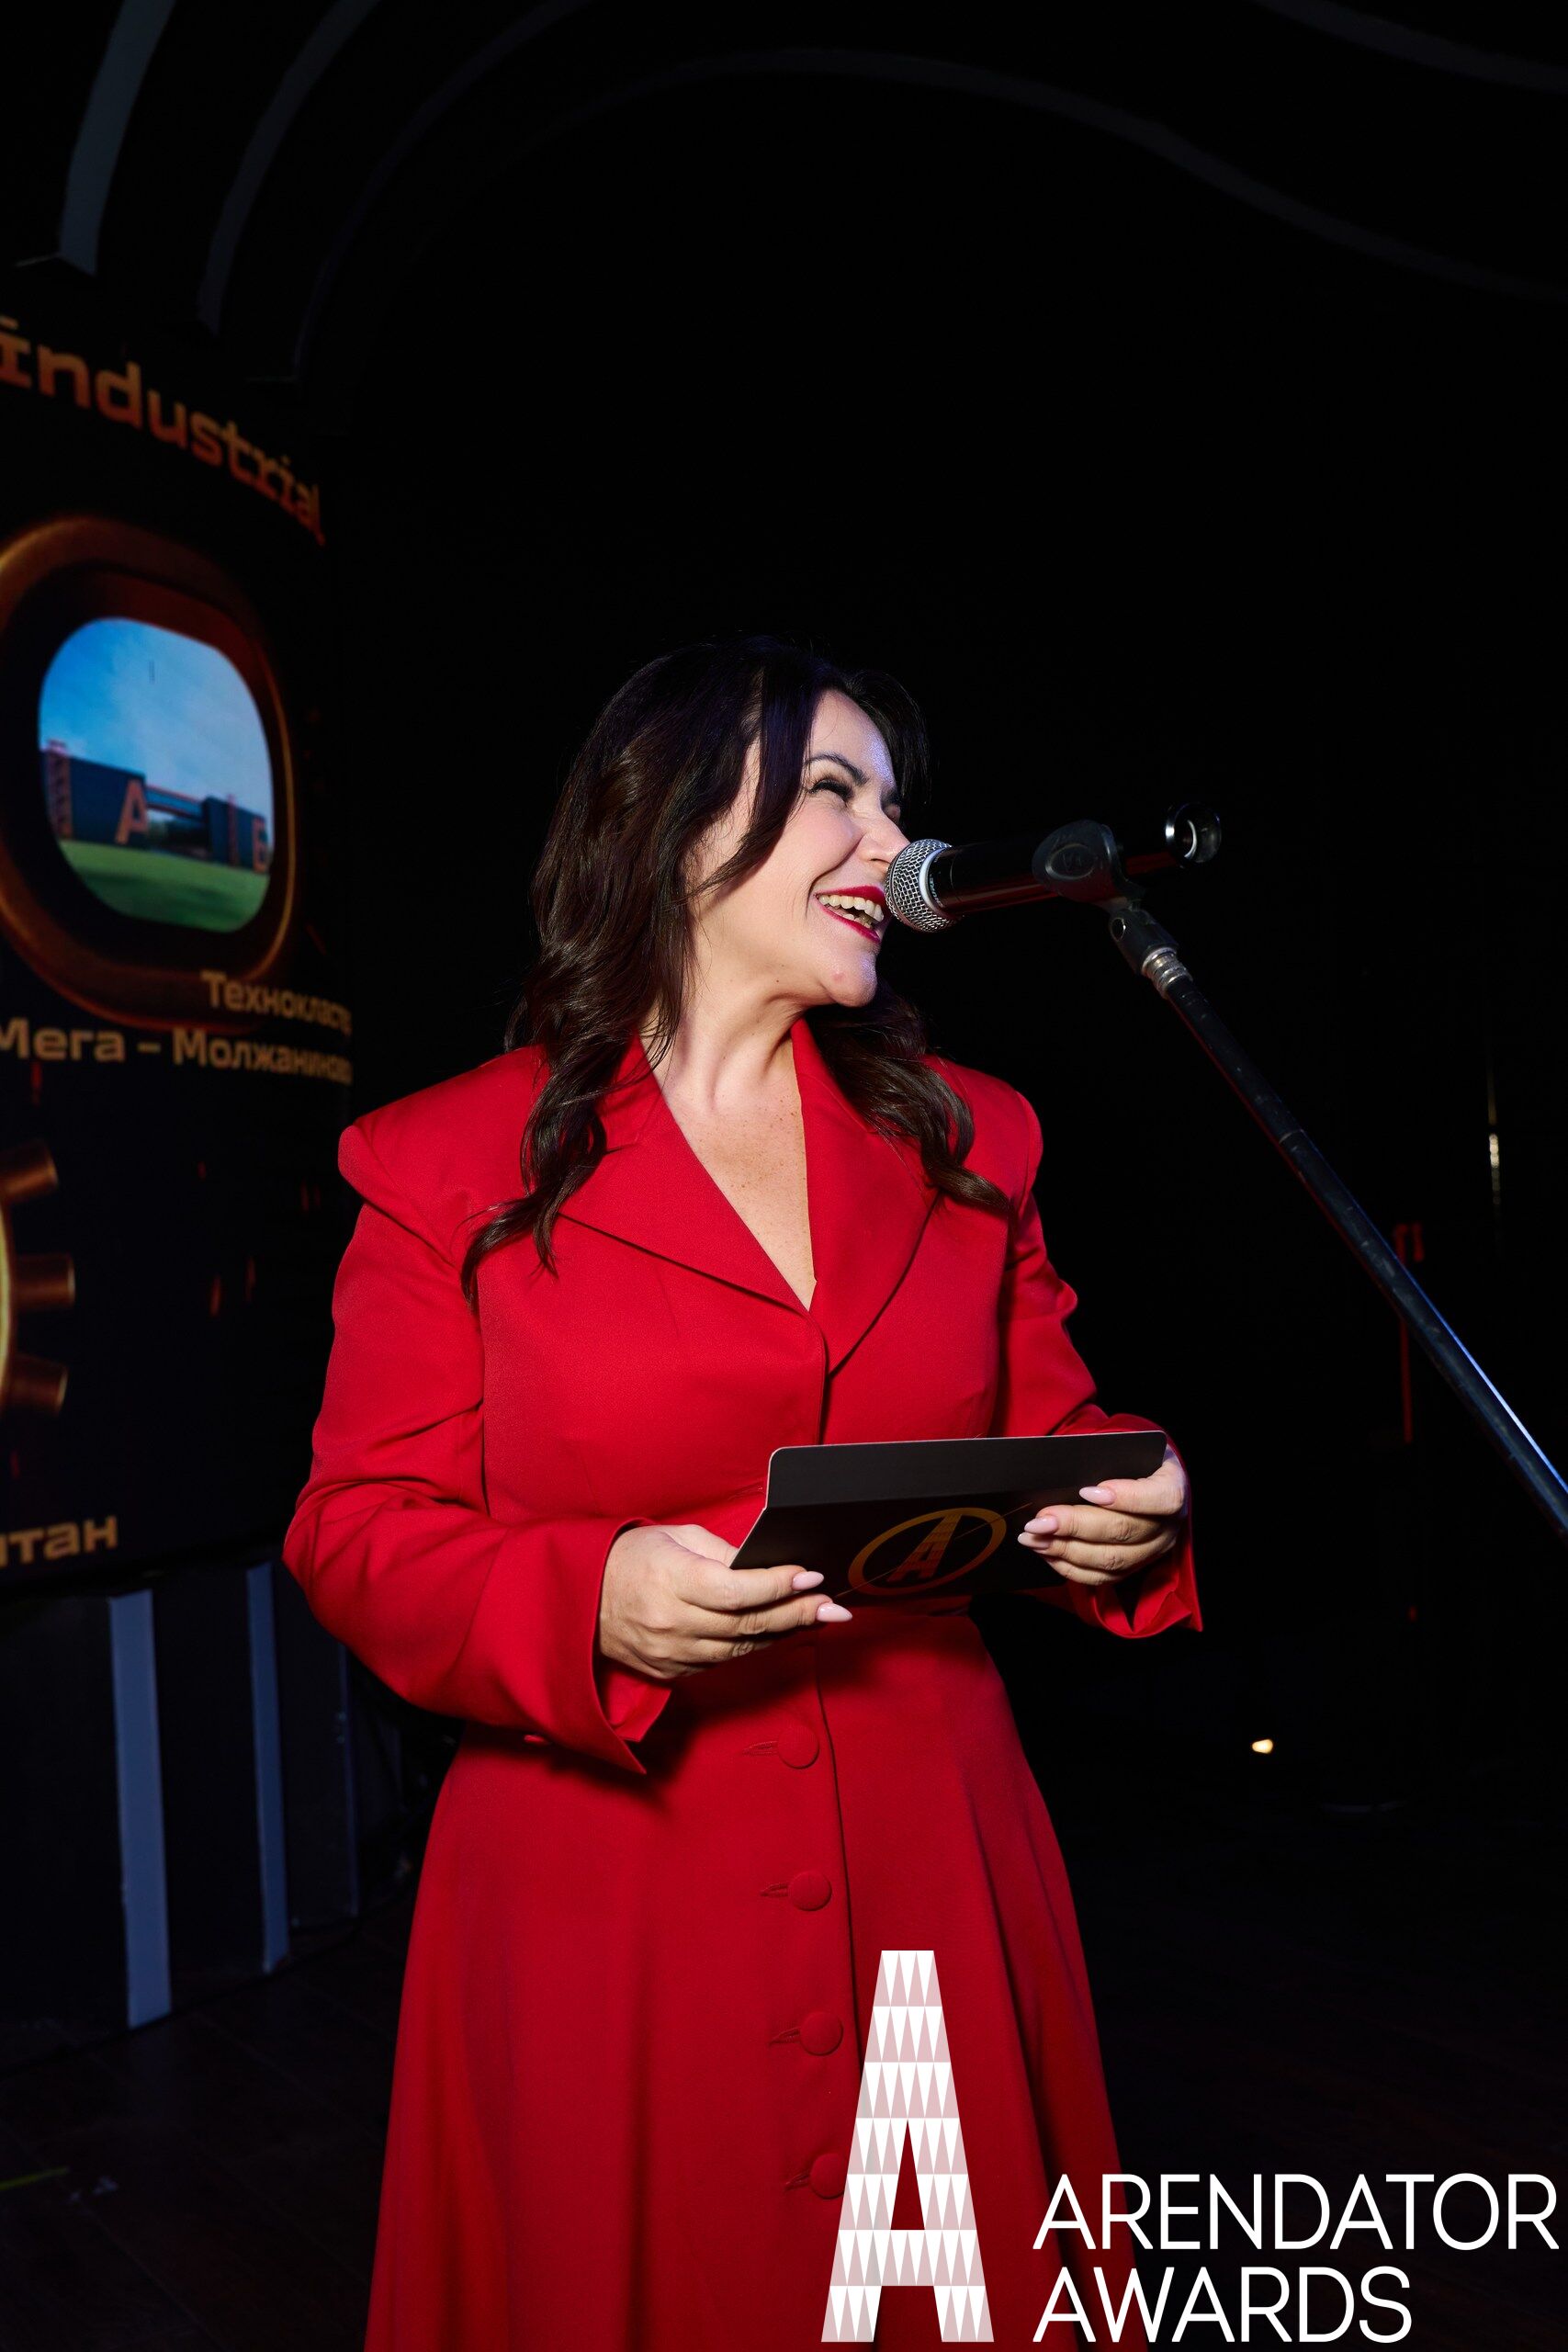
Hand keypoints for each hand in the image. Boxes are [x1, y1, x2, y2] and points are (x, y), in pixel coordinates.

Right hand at [598, 1522, 851, 1683]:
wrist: (579, 1601)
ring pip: (741, 1648)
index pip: (738, 1591)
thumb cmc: (628, 1558)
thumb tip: (765, 1567)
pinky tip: (777, 1633)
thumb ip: (722, 1554)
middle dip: (797, 1614)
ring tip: (817, 1619)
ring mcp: (671, 1653)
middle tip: (833, 1606)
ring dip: (782, 1633)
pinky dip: (752, 1646)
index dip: (779, 1586)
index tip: (811, 1576)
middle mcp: (672, 1623)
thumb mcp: (674, 1538)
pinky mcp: (671, 1672)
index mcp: (672, 1581)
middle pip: (748, 1623)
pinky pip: (723, 1661)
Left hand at [1015, 1444, 1188, 1588]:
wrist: (1145, 1479)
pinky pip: (1101, 1577)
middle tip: (1039, 1520)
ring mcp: (1152, 1551)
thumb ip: (1105, 1456)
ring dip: (1066, 1549)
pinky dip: (1069, 1566)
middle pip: (1124, 1531)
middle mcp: (1168, 1525)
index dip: (1126, 1497)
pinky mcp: (1133, 1568)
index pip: (1161, 1498)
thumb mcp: (1129, 1448)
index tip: (1086, 1490)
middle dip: (1075, 1526)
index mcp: (1173, 1487)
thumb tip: (1065, 1465)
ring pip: (1110, 1559)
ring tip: (1033, 1538)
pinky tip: (1045, 1552)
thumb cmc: (1133, 1459)